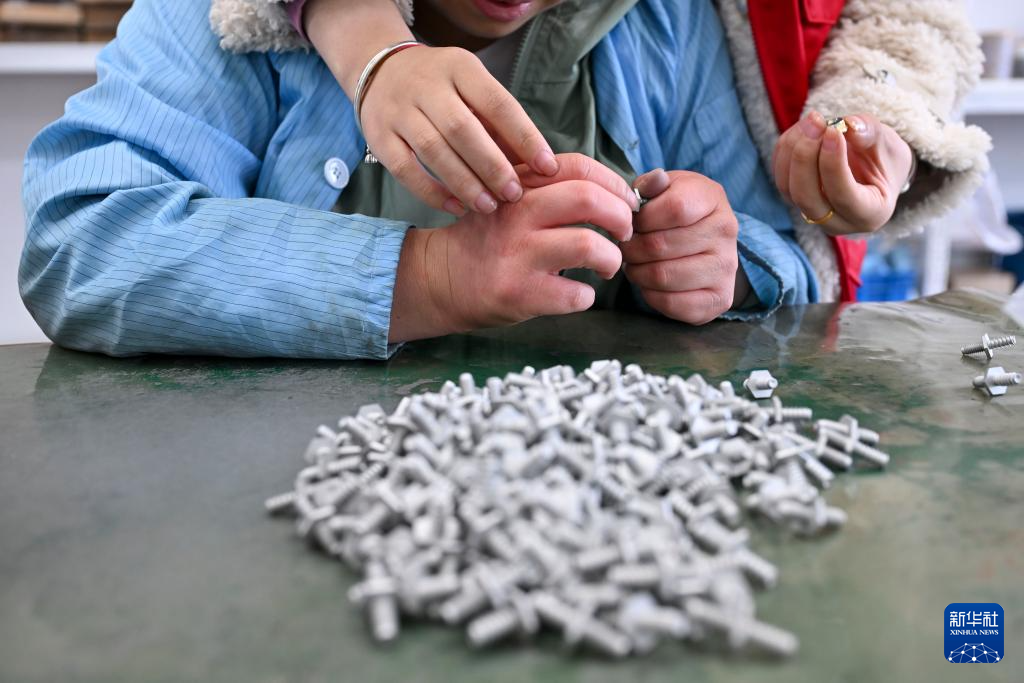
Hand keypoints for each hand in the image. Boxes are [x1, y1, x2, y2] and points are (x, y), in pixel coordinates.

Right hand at [359, 46, 558, 215]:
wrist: (380, 71)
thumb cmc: (442, 88)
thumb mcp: (472, 89)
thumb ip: (499, 124)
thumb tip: (537, 166)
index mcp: (460, 67)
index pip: (498, 102)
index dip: (525, 137)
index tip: (547, 167)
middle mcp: (427, 85)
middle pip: (463, 129)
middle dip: (492, 166)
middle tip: (514, 194)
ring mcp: (399, 110)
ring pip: (433, 150)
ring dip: (464, 183)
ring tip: (489, 206)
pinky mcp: (379, 136)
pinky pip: (405, 169)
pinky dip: (432, 192)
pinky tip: (456, 208)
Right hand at [389, 155, 633, 341]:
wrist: (440, 278)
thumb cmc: (488, 240)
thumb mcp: (509, 199)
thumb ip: (549, 189)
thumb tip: (613, 194)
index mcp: (520, 185)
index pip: (579, 167)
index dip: (615, 183)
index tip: (627, 202)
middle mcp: (517, 213)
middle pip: (589, 199)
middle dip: (621, 216)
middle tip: (625, 232)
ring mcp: (517, 254)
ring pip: (588, 246)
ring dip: (612, 258)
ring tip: (608, 265)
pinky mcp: (518, 292)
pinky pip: (575, 294)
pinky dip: (588, 296)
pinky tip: (579, 294)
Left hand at [620, 170, 738, 324]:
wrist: (708, 244)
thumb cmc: (678, 212)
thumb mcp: (666, 189)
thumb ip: (651, 184)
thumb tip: (651, 184)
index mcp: (713, 199)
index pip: (673, 209)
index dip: (641, 219)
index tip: (631, 223)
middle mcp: (727, 233)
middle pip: (660, 245)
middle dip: (631, 248)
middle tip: (626, 248)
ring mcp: (726, 269)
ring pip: (662, 276)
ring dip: (637, 272)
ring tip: (635, 264)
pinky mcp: (719, 300)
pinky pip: (671, 303)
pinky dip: (650, 295)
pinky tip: (650, 283)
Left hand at [773, 111, 913, 234]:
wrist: (876, 168)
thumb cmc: (886, 158)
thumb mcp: (889, 145)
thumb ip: (871, 134)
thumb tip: (849, 124)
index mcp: (870, 214)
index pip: (843, 196)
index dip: (833, 163)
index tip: (833, 130)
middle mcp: (837, 222)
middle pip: (806, 197)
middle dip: (805, 156)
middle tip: (817, 121)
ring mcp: (812, 213)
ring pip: (787, 187)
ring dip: (793, 148)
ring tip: (813, 119)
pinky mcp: (794, 198)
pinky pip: (780, 176)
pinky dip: (786, 148)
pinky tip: (803, 128)